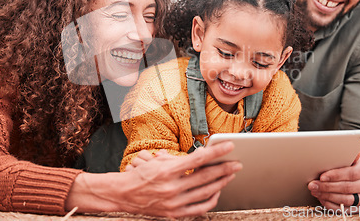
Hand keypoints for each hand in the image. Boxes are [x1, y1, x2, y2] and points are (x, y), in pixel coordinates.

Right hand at [67, 141, 240, 217]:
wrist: (122, 194)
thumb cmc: (140, 175)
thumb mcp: (157, 161)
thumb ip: (179, 160)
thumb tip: (201, 156)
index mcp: (167, 171)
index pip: (198, 159)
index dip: (216, 152)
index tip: (229, 146)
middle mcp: (171, 188)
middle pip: (206, 177)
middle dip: (224, 169)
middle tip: (237, 163)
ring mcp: (174, 203)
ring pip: (205, 192)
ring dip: (221, 183)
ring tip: (230, 175)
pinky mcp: (174, 214)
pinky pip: (199, 208)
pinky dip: (211, 200)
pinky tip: (217, 192)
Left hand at [308, 153, 359, 210]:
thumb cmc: (354, 164)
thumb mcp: (352, 156)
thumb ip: (346, 154)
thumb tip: (336, 146)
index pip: (352, 173)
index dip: (335, 176)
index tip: (322, 177)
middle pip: (348, 188)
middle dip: (327, 187)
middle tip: (313, 185)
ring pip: (347, 200)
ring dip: (328, 196)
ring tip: (315, 191)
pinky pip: (346, 209)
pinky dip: (332, 205)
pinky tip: (322, 199)